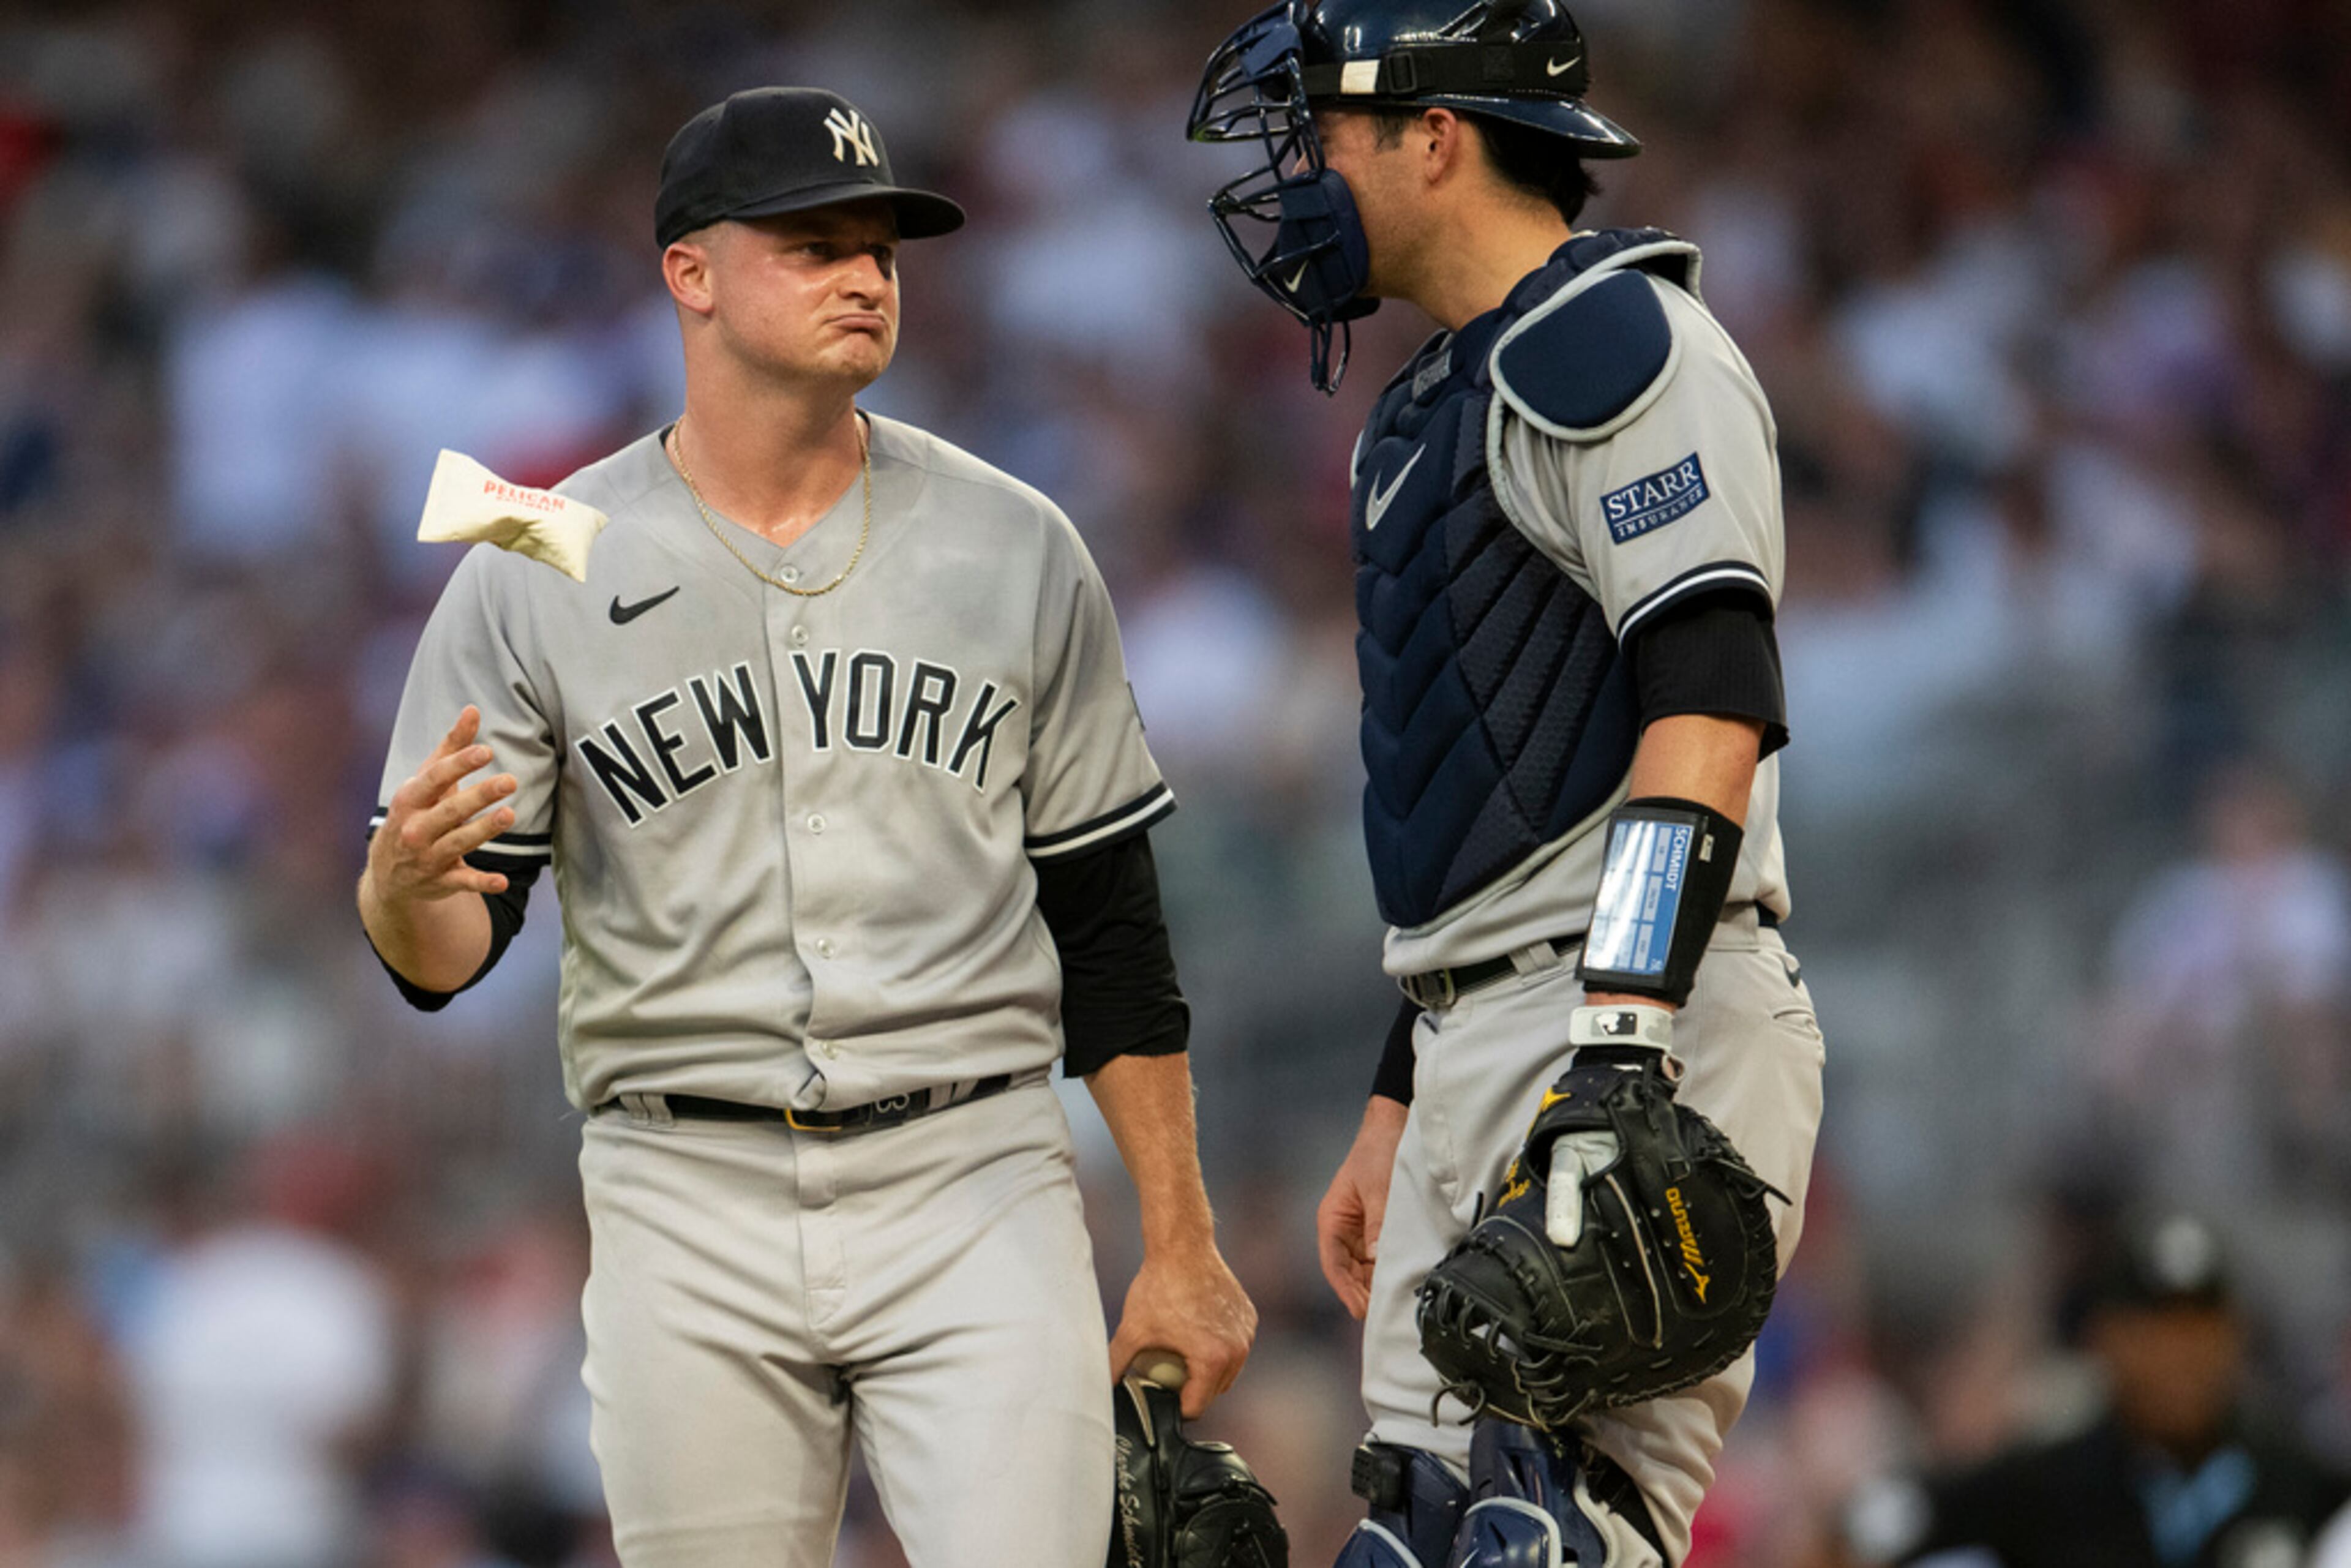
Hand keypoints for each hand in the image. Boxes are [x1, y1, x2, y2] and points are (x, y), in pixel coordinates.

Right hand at [365, 706, 518, 904]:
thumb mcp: (427, 781)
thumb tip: (473, 710)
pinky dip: (482, 882)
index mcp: (409, 799)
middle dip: (479, 796)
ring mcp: (427, 857)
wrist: (388, 871)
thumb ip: (451, 747)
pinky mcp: (442, 881)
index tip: (486, 751)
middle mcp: (415, 829)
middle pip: (449, 811)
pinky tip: (503, 881)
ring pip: (458, 842)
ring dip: (484, 830)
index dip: (459, 764)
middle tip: (511, 781)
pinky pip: (463, 881)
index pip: (434, 779)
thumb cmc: (416, 811)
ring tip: (510, 814)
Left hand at [1107, 1242, 1255, 1418]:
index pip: (1196, 1407)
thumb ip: (1116, 1363)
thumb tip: (1102, 1386)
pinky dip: (1220, 1348)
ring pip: (1227, 1372)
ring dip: (1208, 1373)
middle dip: (1191, 1391)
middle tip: (1168, 1376)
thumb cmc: (1160, 1287)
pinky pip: (1235, 1347)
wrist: (1183, 1247)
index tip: (1160, 1396)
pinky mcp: (1249, 1318)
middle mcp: (1236, 1351)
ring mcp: (1246, 1334)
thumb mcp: (1132, 1331)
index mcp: (1212, 1360)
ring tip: (1182, 1359)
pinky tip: (1197, 1335)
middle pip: (1214, 1392)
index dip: (1174, 1408)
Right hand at [1317, 1096, 1408, 1319]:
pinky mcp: (1381, 1231)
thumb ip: (1377, 1223)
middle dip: (1365, 1294)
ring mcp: (1363, 1233)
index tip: (1361, 1310)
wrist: (1394, 1129)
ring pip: (1367, 1270)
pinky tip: (1406, 1281)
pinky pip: (1383, 1258)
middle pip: (1350, 1273)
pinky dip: (1391, 1270)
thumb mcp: (1378, 1187)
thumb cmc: (1377, 1152)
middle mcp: (1344, 1231)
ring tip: (1398, 1303)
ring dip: (1380, 1285)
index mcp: (1332, 1220)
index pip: (1334, 1264)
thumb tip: (1377, 1258)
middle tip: (1387, 1313)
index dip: (1346, 1290)